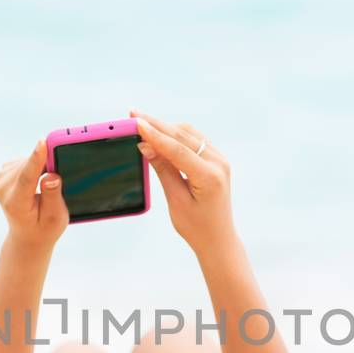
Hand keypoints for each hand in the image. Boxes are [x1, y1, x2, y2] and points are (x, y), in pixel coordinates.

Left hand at [0, 141, 67, 250]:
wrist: (27, 235)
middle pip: (29, 165)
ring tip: (45, 186)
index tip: (43, 142)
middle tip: (60, 172)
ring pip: (27, 160)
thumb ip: (53, 196)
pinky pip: (24, 160)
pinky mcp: (3, 172)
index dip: (36, 159)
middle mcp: (4, 190)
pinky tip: (37, 180)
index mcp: (16, 203)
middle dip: (47, 162)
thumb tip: (51, 175)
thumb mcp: (55, 218)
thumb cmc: (44, 228)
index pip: (26, 177)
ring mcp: (1, 180)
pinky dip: (34, 165)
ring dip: (40, 166)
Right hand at [131, 112, 235, 256]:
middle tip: (133, 114)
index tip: (136, 123)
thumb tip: (146, 146)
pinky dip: (175, 134)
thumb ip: (163, 170)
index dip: (155, 135)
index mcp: (209, 177)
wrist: (218, 238)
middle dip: (157, 124)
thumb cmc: (196, 226)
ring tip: (142, 122)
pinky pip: (194, 139)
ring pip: (189, 134)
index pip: (178, 150)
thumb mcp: (176, 200)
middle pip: (183, 136)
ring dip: (165, 127)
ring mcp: (219, 159)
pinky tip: (159, 131)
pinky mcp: (216, 159)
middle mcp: (218, 163)